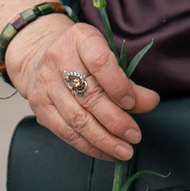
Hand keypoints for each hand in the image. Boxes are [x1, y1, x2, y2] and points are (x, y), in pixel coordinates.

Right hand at [7, 16, 159, 163]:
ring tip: (124, 150)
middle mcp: (58, 59)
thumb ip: (129, 81)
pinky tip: (105, 151)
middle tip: (134, 135)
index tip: (133, 104)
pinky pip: (65, 131)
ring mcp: (45, 84)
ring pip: (76, 118)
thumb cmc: (82, 56)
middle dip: (115, 121)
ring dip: (103, 139)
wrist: (39, 55)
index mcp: (80, 39)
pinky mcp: (39, 106)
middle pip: (89, 96)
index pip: (100, 63)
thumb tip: (150, 101)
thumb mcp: (107, 56)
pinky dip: (88, 146)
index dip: (118, 86)